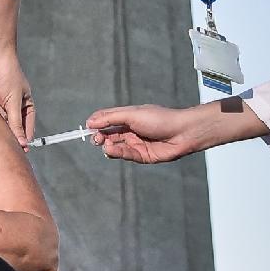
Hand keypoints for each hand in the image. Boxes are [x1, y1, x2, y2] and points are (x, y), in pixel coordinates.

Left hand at [0, 43, 34, 144]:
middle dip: (8, 138)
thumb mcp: (14, 101)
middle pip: (11, 127)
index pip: (26, 127)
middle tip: (5, 153)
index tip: (20, 153)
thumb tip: (21, 142)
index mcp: (25, 104)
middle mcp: (12, 106)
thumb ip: (15, 123)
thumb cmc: (7, 72)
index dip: (23, 139)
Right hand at [86, 104, 203, 163]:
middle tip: (95, 138)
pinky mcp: (142, 156)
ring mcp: (136, 144)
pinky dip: (116, 153)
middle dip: (99, 137)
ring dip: (107, 146)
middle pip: (109, 135)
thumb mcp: (131, 114)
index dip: (96, 124)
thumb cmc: (159, 119)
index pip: (107, 120)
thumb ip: (110, 118)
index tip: (87, 128)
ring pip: (115, 146)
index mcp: (128, 117)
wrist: (182, 132)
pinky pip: (125, 155)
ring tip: (104, 144)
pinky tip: (110, 150)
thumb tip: (90, 121)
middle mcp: (131, 130)